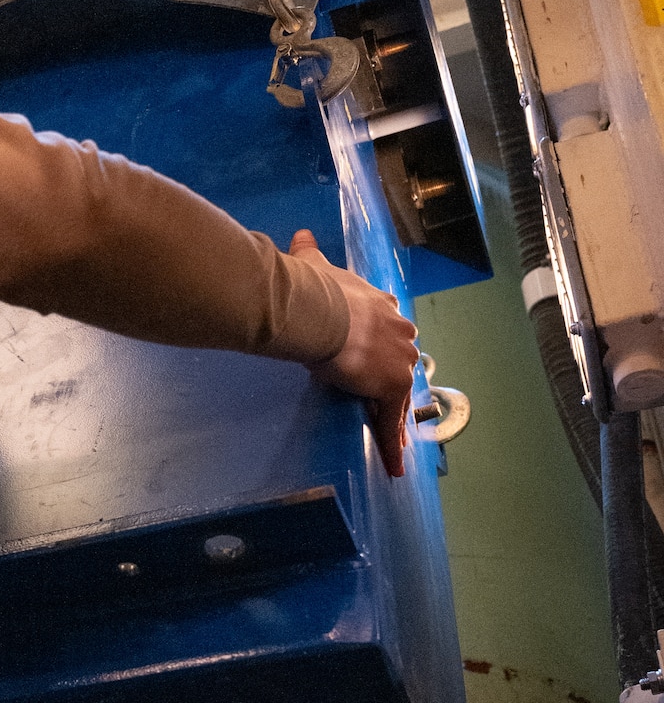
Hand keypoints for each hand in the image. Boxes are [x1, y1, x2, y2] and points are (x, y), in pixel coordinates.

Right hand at [289, 229, 418, 478]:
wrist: (318, 310)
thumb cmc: (314, 289)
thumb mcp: (314, 265)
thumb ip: (310, 253)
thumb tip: (301, 236)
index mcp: (382, 305)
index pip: (389, 330)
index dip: (381, 345)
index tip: (373, 356)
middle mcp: (399, 332)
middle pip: (401, 363)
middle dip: (392, 379)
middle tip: (378, 397)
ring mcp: (399, 361)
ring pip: (400, 396)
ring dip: (393, 414)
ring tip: (387, 435)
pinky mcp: (392, 387)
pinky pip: (391, 422)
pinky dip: (392, 444)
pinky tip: (394, 466)